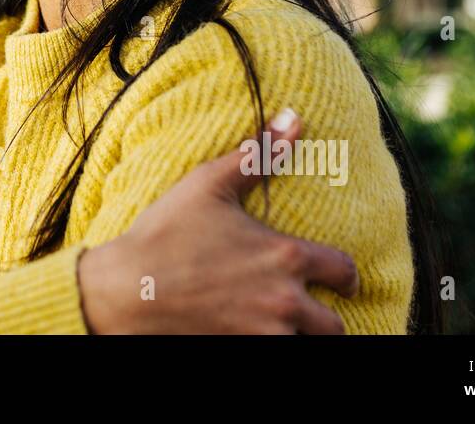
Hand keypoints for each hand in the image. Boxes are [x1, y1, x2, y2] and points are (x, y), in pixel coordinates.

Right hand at [77, 108, 359, 333]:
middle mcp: (284, 300)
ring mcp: (264, 334)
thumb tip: (295, 117)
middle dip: (326, 319)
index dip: (347, 277)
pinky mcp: (240, 353)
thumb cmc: (165, 233)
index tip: (343, 282)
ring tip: (285, 328)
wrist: (126, 290)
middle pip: (334, 326)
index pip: (344, 271)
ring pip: (307, 346)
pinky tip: (254, 334)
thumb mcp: (209, 184)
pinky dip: (270, 344)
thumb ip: (258, 154)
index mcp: (285, 256)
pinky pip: (275, 357)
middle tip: (316, 315)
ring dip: (300, 337)